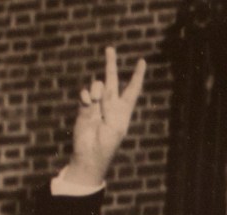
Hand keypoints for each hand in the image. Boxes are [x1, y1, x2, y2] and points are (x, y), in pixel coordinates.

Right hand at [65, 47, 146, 187]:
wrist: (90, 154)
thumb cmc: (107, 143)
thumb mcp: (115, 125)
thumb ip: (110, 105)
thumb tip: (100, 89)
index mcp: (124, 110)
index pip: (132, 89)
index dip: (137, 76)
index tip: (142, 62)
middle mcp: (111, 104)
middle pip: (112, 80)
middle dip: (111, 64)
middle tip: (110, 48)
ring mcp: (97, 105)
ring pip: (96, 85)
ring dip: (96, 91)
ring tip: (94, 103)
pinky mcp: (84, 107)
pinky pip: (85, 93)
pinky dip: (85, 96)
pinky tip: (87, 104)